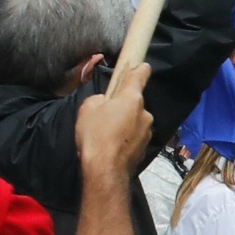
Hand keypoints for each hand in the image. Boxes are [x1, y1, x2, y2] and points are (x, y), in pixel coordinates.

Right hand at [72, 61, 151, 184]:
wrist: (105, 168)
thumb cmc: (95, 134)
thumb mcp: (87, 108)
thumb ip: (99, 99)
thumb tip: (105, 102)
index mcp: (132, 99)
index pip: (139, 77)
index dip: (140, 70)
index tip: (143, 66)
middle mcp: (145, 113)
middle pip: (134, 103)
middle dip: (123, 106)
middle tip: (105, 115)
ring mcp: (147, 131)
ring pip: (134, 121)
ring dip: (124, 123)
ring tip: (106, 134)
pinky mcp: (145, 146)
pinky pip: (134, 136)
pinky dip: (125, 138)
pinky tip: (113, 145)